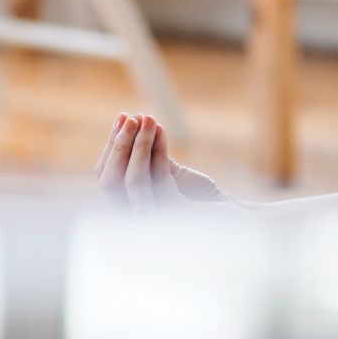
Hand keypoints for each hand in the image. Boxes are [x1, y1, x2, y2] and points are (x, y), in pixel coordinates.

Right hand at [94, 112, 234, 212]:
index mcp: (126, 211)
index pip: (106, 178)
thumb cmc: (198, 195)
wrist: (231, 213)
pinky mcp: (174, 214)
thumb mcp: (167, 173)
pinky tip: (162, 130)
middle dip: (119, 145)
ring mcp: (152, 221)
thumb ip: (147, 157)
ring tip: (148, 118)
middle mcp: (133, 221)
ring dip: (139, 144)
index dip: (111, 147)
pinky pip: (159, 178)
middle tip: (131, 117)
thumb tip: (135, 120)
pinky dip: (158, 150)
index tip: (122, 117)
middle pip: (110, 182)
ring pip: (133, 179)